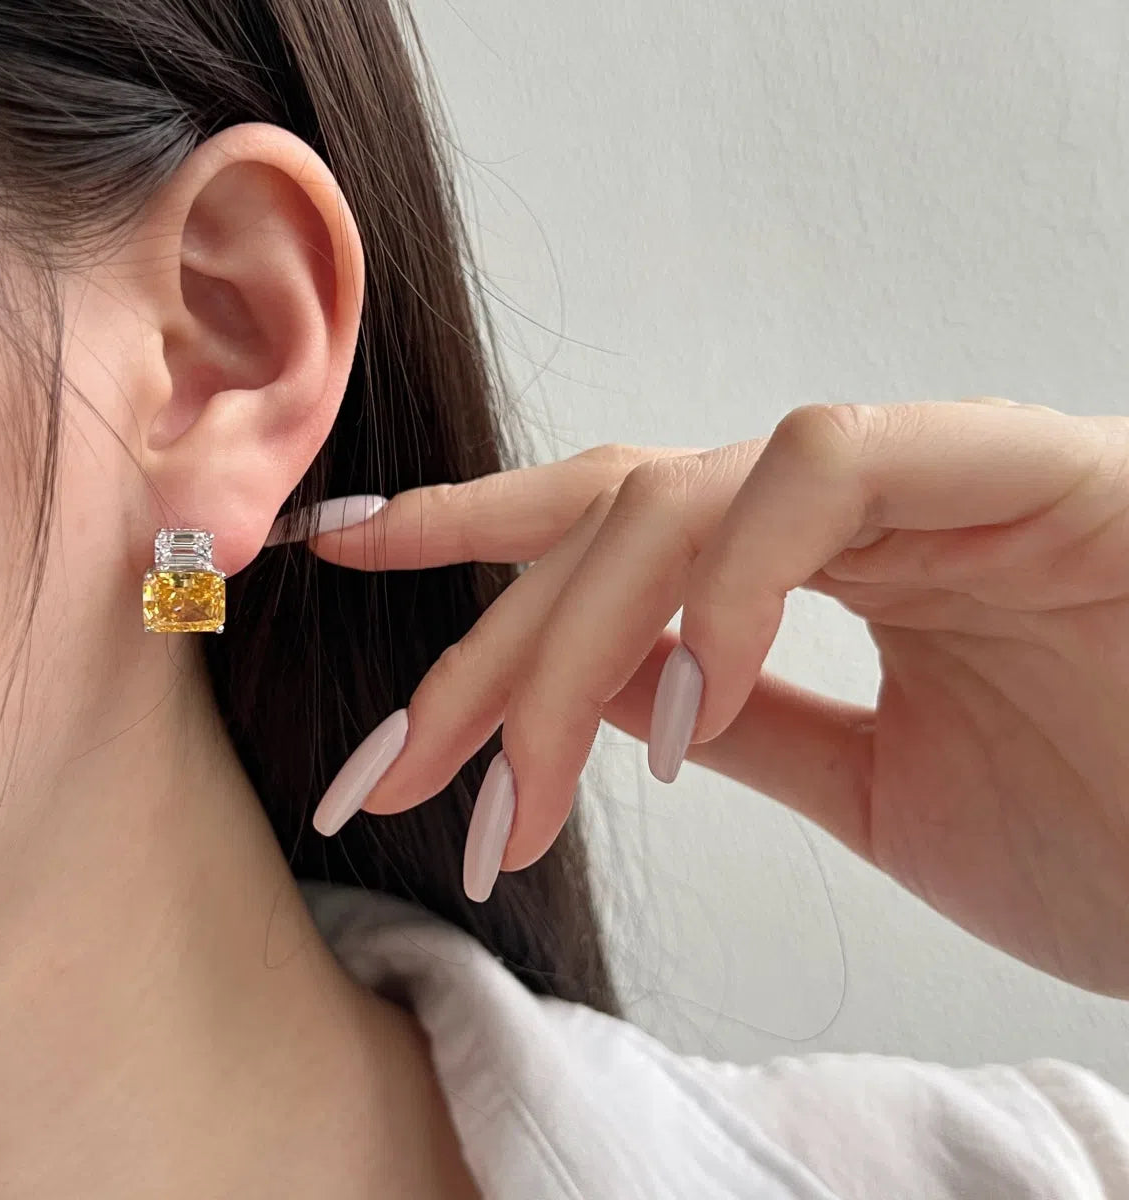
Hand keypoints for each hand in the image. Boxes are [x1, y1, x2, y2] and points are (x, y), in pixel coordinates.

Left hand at [298, 398, 1128, 998]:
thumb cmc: (1110, 826)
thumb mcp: (874, 787)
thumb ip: (746, 718)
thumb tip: (616, 697)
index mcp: (819, 566)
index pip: (615, 523)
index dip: (476, 536)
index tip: (353, 556)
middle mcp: (856, 504)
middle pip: (610, 521)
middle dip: (490, 646)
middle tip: (401, 771)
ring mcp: (932, 475)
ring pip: (680, 497)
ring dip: (577, 647)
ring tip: (533, 792)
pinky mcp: (1020, 467)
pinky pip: (823, 475)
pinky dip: (729, 589)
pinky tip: (686, 710)